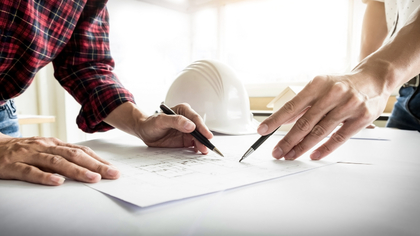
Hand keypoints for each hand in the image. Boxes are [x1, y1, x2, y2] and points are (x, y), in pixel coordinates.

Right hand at [0, 135, 119, 185]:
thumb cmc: (21, 151)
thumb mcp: (44, 150)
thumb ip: (62, 156)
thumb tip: (88, 166)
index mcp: (53, 143)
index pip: (80, 150)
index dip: (98, 160)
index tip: (113, 169)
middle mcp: (44, 146)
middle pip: (73, 155)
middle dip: (95, 165)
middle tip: (111, 174)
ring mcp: (29, 155)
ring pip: (56, 162)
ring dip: (76, 170)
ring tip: (92, 178)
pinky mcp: (13, 165)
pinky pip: (30, 171)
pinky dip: (44, 177)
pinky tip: (57, 182)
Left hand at [134, 103, 212, 153]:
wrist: (144, 132)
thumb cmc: (151, 123)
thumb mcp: (161, 120)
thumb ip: (176, 121)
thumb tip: (190, 125)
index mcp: (183, 111)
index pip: (195, 119)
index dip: (202, 127)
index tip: (206, 134)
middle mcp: (187, 120)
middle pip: (199, 129)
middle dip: (204, 137)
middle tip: (206, 145)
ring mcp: (187, 130)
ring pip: (198, 137)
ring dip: (202, 144)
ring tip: (204, 150)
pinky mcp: (185, 139)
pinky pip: (194, 144)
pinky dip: (198, 148)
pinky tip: (200, 151)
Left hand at [258, 73, 388, 159]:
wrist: (374, 79)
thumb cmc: (341, 85)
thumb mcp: (320, 86)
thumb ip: (303, 104)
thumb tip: (281, 121)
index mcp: (318, 84)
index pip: (292, 106)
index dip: (275, 120)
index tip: (262, 131)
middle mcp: (333, 94)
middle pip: (304, 123)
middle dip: (287, 140)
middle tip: (277, 152)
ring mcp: (348, 106)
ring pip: (320, 132)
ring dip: (302, 147)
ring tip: (291, 155)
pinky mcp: (361, 118)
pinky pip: (339, 137)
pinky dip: (324, 149)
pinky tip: (313, 155)